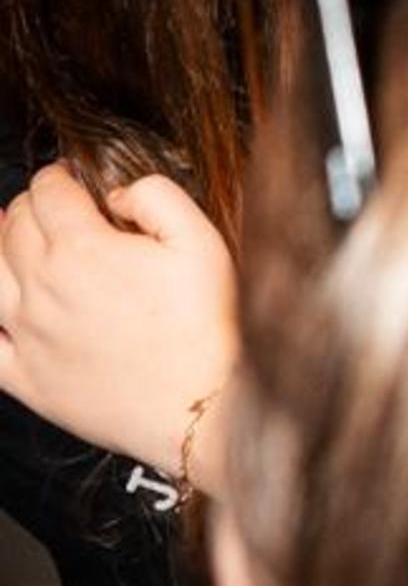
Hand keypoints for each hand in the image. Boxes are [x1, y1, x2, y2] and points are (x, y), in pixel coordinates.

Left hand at [0, 167, 235, 473]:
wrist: (203, 409)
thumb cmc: (207, 327)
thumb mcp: (200, 240)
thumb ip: (156, 196)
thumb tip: (117, 193)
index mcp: (82, 248)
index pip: (48, 190)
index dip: (58, 176)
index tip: (70, 179)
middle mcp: (42, 288)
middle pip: (12, 225)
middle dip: (29, 206)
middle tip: (52, 209)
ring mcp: (28, 336)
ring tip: (12, 242)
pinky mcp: (26, 379)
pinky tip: (1, 315)